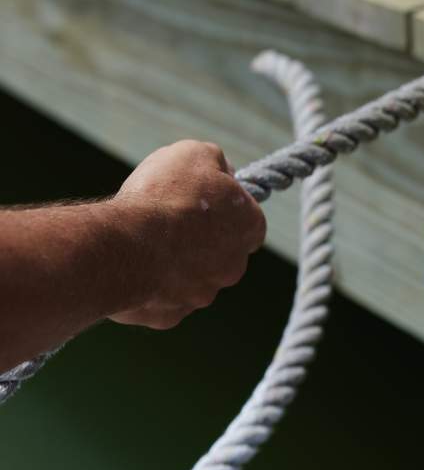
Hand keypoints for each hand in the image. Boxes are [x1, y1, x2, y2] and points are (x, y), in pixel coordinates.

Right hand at [109, 140, 265, 329]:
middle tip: (168, 218)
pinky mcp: (170, 316)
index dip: (224, 205)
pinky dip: (148, 283)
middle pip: (220, 250)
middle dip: (198, 237)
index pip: (248, 218)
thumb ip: (215, 161)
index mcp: (249, 227)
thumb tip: (221, 170)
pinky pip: (161, 298)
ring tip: (143, 240)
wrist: (127, 244)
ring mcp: (202, 295)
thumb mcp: (195, 153)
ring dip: (173, 261)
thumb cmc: (165, 195)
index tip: (200, 196)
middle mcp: (233, 267)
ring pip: (190, 277)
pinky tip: (131, 265)